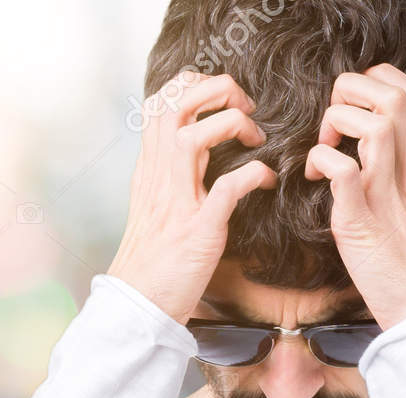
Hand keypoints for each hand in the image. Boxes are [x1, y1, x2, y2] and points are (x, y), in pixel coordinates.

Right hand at [109, 72, 275, 322]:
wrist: (138, 304)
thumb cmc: (154, 258)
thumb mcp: (155, 204)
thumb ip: (170, 173)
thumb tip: (193, 149)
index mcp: (150, 167)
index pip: (160, 102)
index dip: (194, 85)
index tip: (225, 100)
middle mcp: (158, 176)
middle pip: (175, 104)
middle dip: (217, 91)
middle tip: (245, 109)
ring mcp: (176, 201)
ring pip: (193, 136)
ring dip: (232, 126)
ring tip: (254, 138)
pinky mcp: (198, 230)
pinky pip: (228, 188)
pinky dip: (253, 176)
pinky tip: (267, 180)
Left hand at [304, 64, 405, 330]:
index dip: (382, 82)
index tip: (358, 104)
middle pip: (394, 97)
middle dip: (353, 91)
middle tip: (334, 121)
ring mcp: (386, 196)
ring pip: (372, 123)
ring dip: (337, 122)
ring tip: (324, 146)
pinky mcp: (360, 221)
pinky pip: (341, 169)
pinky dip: (320, 161)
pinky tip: (313, 177)